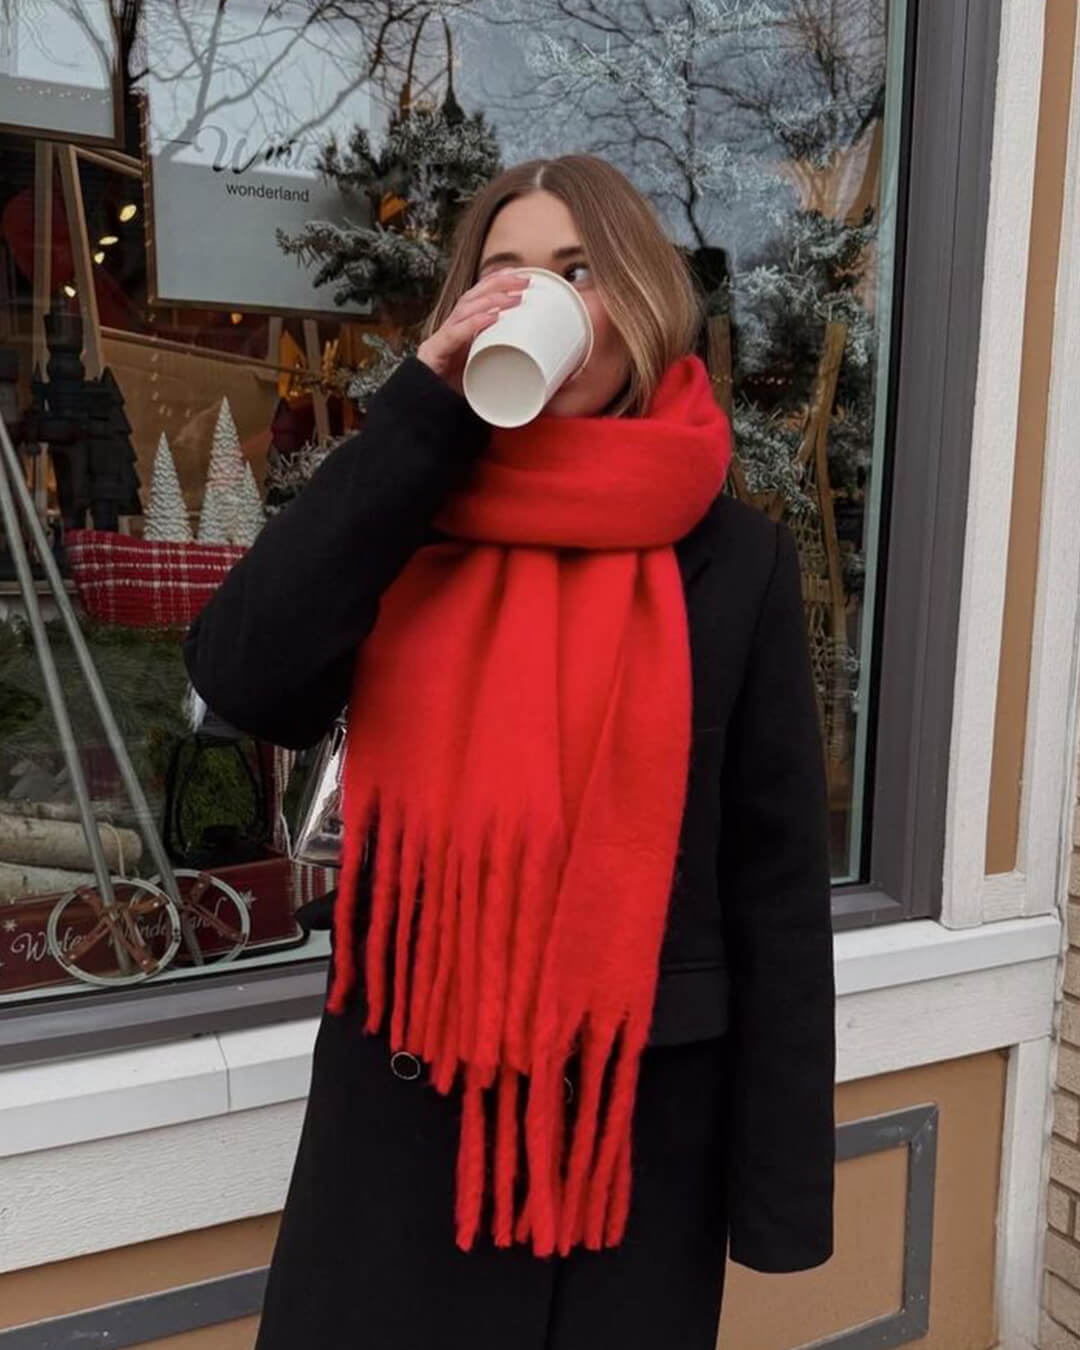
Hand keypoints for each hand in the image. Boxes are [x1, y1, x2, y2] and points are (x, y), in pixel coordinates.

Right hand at [417, 271, 528, 394]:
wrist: (427, 416)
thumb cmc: (459, 397)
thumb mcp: (486, 375)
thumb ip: (503, 365)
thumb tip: (540, 366)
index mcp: (460, 332)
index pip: (476, 299)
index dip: (495, 283)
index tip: (519, 276)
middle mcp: (449, 330)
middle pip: (472, 297)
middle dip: (498, 284)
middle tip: (525, 281)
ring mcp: (440, 340)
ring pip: (464, 310)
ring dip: (491, 300)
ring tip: (514, 298)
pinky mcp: (434, 354)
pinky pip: (454, 334)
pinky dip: (474, 323)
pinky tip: (492, 318)